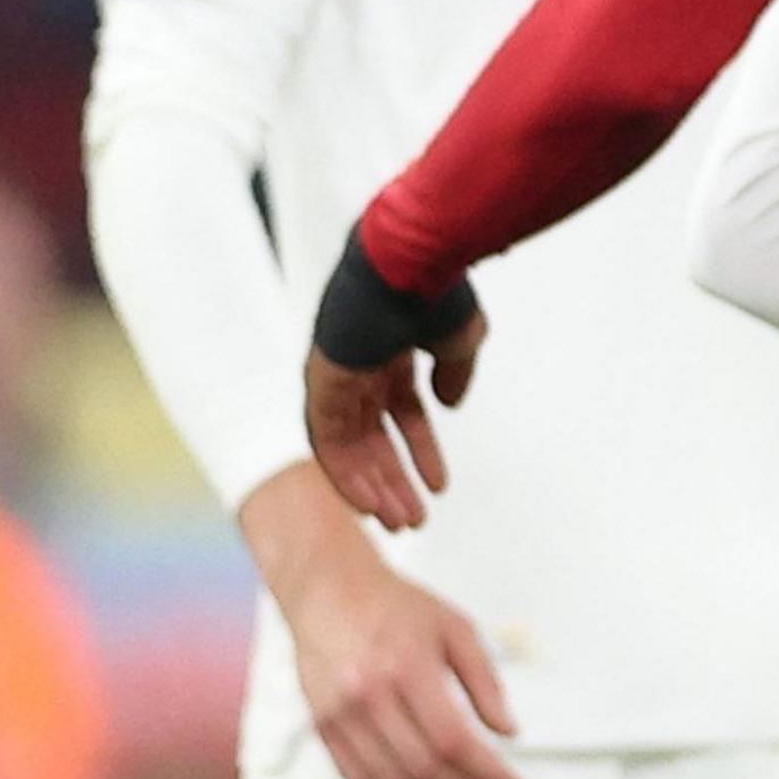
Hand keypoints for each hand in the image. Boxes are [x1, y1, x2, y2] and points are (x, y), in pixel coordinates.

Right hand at [240, 463, 524, 778]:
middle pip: (424, 770)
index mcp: (408, 667)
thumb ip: (485, 681)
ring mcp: (340, 717)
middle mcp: (369, 697)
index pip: (453, 741)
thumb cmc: (401, 608)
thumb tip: (510, 733)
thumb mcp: (456, 627)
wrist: (328, 591)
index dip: (488, 776)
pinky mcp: (323, 730)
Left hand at [306, 305, 487, 530]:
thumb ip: (453, 374)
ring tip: (399, 523)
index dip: (421, 452)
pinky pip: (327, 440)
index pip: (402, 415)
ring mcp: (337, 376)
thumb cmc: (434, 285)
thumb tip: (449, 405)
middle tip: (413, 520)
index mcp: (390, 353)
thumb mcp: (457, 339)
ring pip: (350, 447)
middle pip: (372, 439)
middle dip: (394, 481)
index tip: (439, 485)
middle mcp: (359, 369)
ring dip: (373, 487)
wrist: (410, 255)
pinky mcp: (321, 382)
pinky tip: (369, 503)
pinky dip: (345, 474)